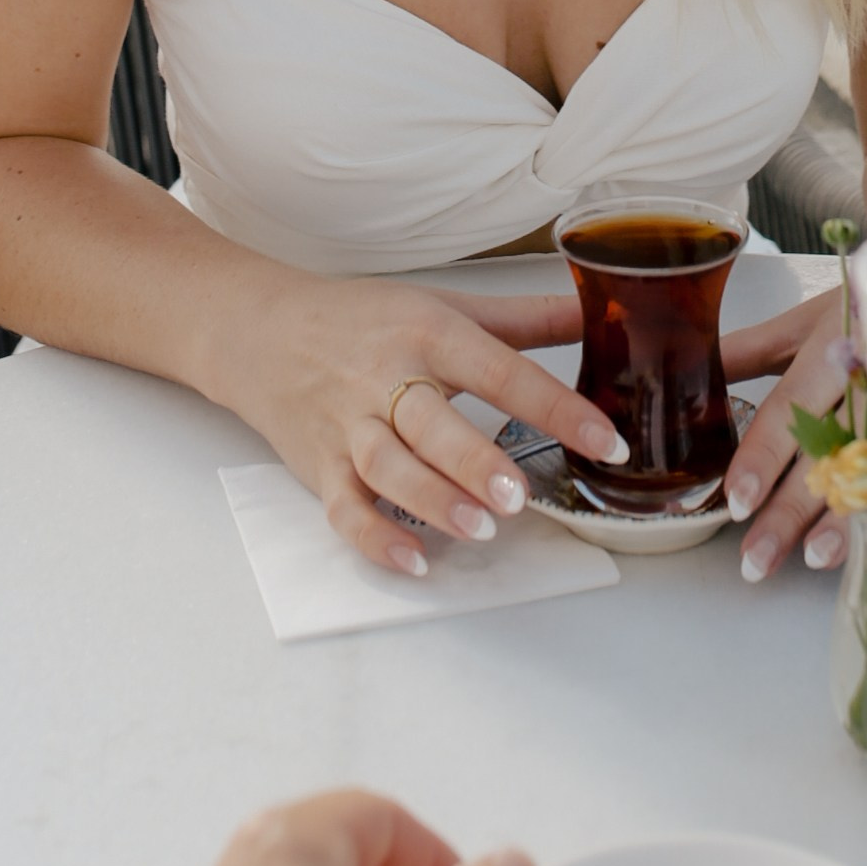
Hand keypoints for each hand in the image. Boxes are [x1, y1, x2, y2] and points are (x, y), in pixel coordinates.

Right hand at [224, 273, 626, 577]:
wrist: (261, 329)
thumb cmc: (362, 320)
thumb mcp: (444, 306)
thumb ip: (524, 319)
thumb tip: (599, 312)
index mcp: (428, 334)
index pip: (498, 368)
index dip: (554, 405)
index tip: (604, 438)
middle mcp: (386, 379)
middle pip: (431, 423)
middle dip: (473, 461)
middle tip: (518, 494)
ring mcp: (349, 426)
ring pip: (388, 467)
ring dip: (432, 499)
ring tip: (480, 527)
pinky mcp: (321, 466)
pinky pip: (344, 508)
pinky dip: (374, 537)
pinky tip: (413, 559)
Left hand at [718, 288, 852, 583]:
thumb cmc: (861, 307)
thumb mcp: (804, 320)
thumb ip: (750, 351)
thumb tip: (691, 370)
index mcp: (829, 346)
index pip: (791, 407)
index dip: (764, 456)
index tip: (737, 500)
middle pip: (826, 453)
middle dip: (790, 511)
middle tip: (755, 560)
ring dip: (839, 523)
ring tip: (808, 560)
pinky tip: (861, 544)